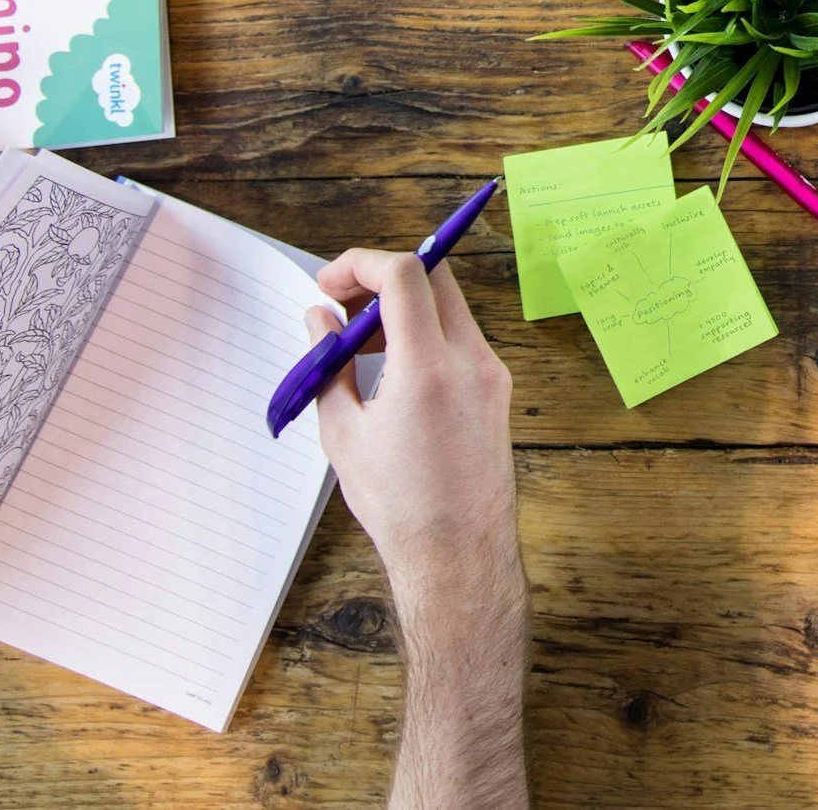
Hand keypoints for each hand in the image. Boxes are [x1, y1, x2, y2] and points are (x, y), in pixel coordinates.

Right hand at [306, 248, 519, 595]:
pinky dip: (425, 332)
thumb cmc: (400, 505)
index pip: (405, 274)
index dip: (361, 264)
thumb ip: (328, 365)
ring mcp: (492, 373)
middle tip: (342, 304)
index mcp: (429, 368)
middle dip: (382, 277)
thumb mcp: (343, 432)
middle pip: (433, 277)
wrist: (458, 553)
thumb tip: (319, 321)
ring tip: (359, 341)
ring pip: (448, 305)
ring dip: (403, 306)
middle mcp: (471, 361)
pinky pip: (460, 337)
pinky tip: (392, 365)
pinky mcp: (498, 389)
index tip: (330, 282)